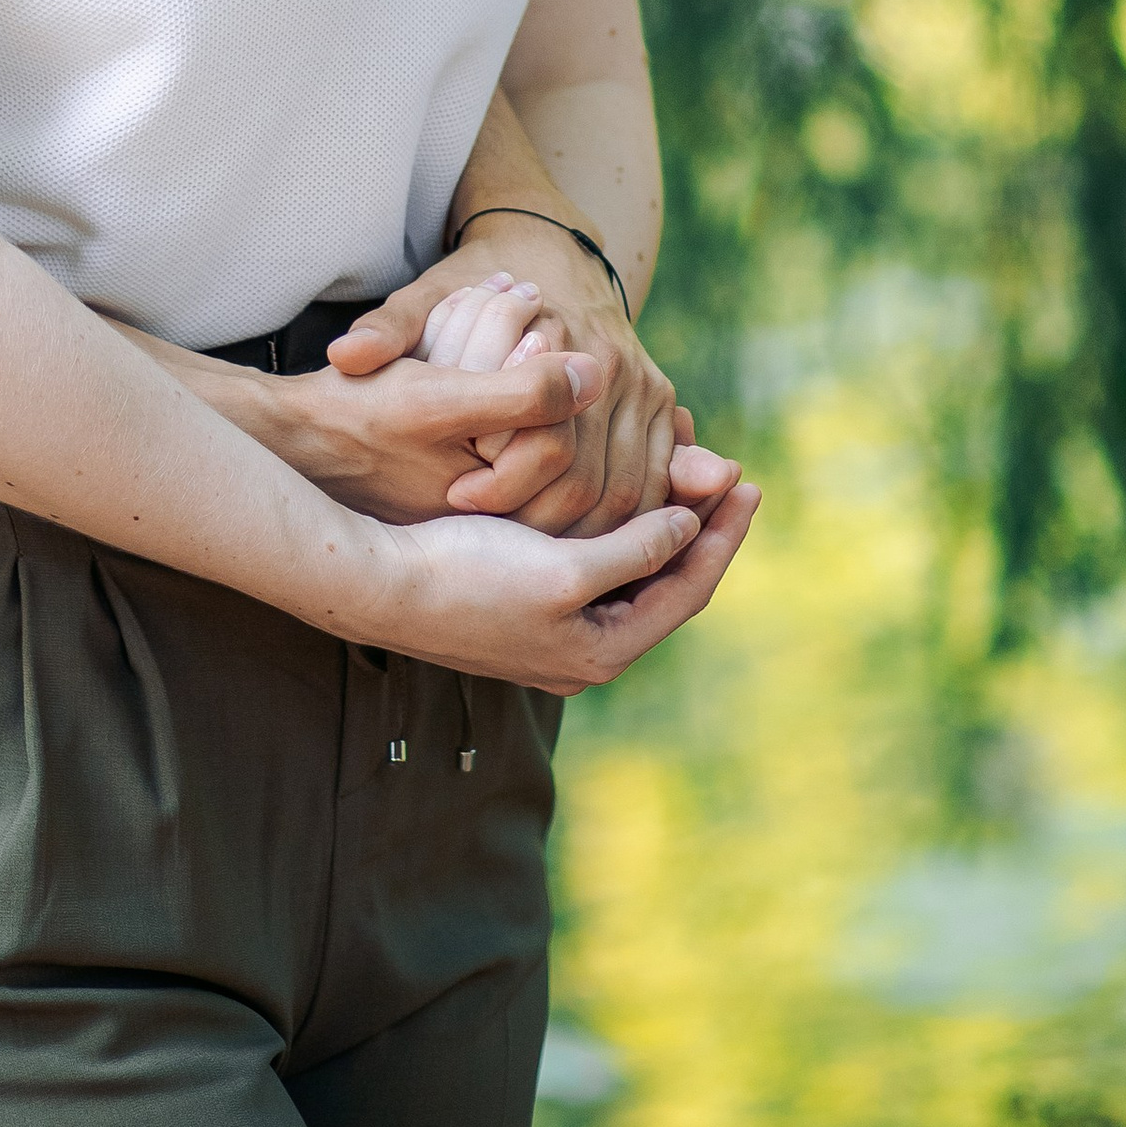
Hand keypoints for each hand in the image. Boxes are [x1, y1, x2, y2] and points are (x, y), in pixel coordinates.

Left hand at [328, 230, 679, 537]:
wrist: (545, 249)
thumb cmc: (476, 285)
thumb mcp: (427, 296)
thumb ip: (391, 328)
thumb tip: (347, 357)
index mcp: (564, 341)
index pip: (549, 448)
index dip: (501, 487)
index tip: (454, 500)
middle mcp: (618, 366)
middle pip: (595, 484)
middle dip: (541, 528)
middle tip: (488, 548)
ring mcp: (648, 388)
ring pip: (630, 495)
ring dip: (582, 537)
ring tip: (521, 555)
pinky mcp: (661, 405)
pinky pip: (651, 483)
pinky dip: (620, 522)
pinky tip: (568, 541)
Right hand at [352, 463, 761, 690]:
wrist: (378, 584)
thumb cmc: (466, 574)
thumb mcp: (564, 567)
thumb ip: (634, 551)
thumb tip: (691, 527)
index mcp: (602, 651)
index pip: (686, 589)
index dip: (721, 535)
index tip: (748, 481)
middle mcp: (584, 652)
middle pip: (664, 584)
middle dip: (698, 527)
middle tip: (729, 474)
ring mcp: (553, 633)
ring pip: (629, 574)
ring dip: (659, 523)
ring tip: (687, 474)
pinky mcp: (524, 607)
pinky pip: (594, 566)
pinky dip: (618, 526)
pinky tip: (622, 491)